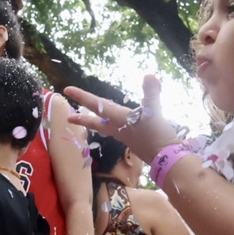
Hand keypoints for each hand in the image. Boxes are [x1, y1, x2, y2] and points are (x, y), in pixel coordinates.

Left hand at [63, 77, 180, 161]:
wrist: (166, 159)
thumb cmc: (158, 135)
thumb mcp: (155, 112)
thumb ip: (151, 93)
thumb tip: (149, 75)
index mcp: (119, 118)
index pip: (98, 104)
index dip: (82, 96)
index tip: (67, 90)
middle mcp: (118, 127)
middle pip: (96, 121)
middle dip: (82, 118)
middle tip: (68, 117)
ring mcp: (125, 135)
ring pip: (104, 126)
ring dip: (94, 122)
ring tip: (85, 120)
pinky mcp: (133, 140)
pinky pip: (116, 130)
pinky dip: (110, 125)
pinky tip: (115, 124)